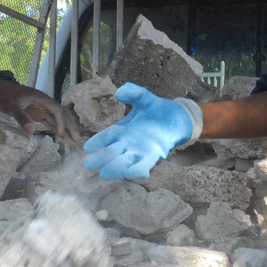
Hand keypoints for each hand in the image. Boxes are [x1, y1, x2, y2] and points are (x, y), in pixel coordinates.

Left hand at [0, 80, 80, 143]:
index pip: (57, 110)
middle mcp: (44, 103)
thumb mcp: (12, 107)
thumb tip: (31, 131)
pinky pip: (50, 121)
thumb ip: (22, 118)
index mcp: (42, 99)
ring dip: (65, 129)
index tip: (61, 133)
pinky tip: (62, 137)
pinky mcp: (37, 113)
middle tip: (76, 139)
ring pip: (57, 119)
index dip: (61, 121)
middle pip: (61, 114)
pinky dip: (56, 129)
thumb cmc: (5, 96)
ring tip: (73, 141)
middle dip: (69, 126)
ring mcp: (41, 108)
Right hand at [82, 82, 202, 179]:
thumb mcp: (144, 98)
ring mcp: (141, 151)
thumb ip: (133, 92)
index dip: (98, 141)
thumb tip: (119, 93)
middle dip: (101, 158)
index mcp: (123, 130)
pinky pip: (144, 165)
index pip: (107, 136)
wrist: (179, 118)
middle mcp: (129, 143)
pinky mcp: (154, 155)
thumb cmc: (158, 110)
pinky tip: (130, 174)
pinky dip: (137, 170)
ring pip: (124, 162)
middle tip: (88, 164)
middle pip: (112, 152)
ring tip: (104, 174)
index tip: (88, 147)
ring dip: (114, 168)